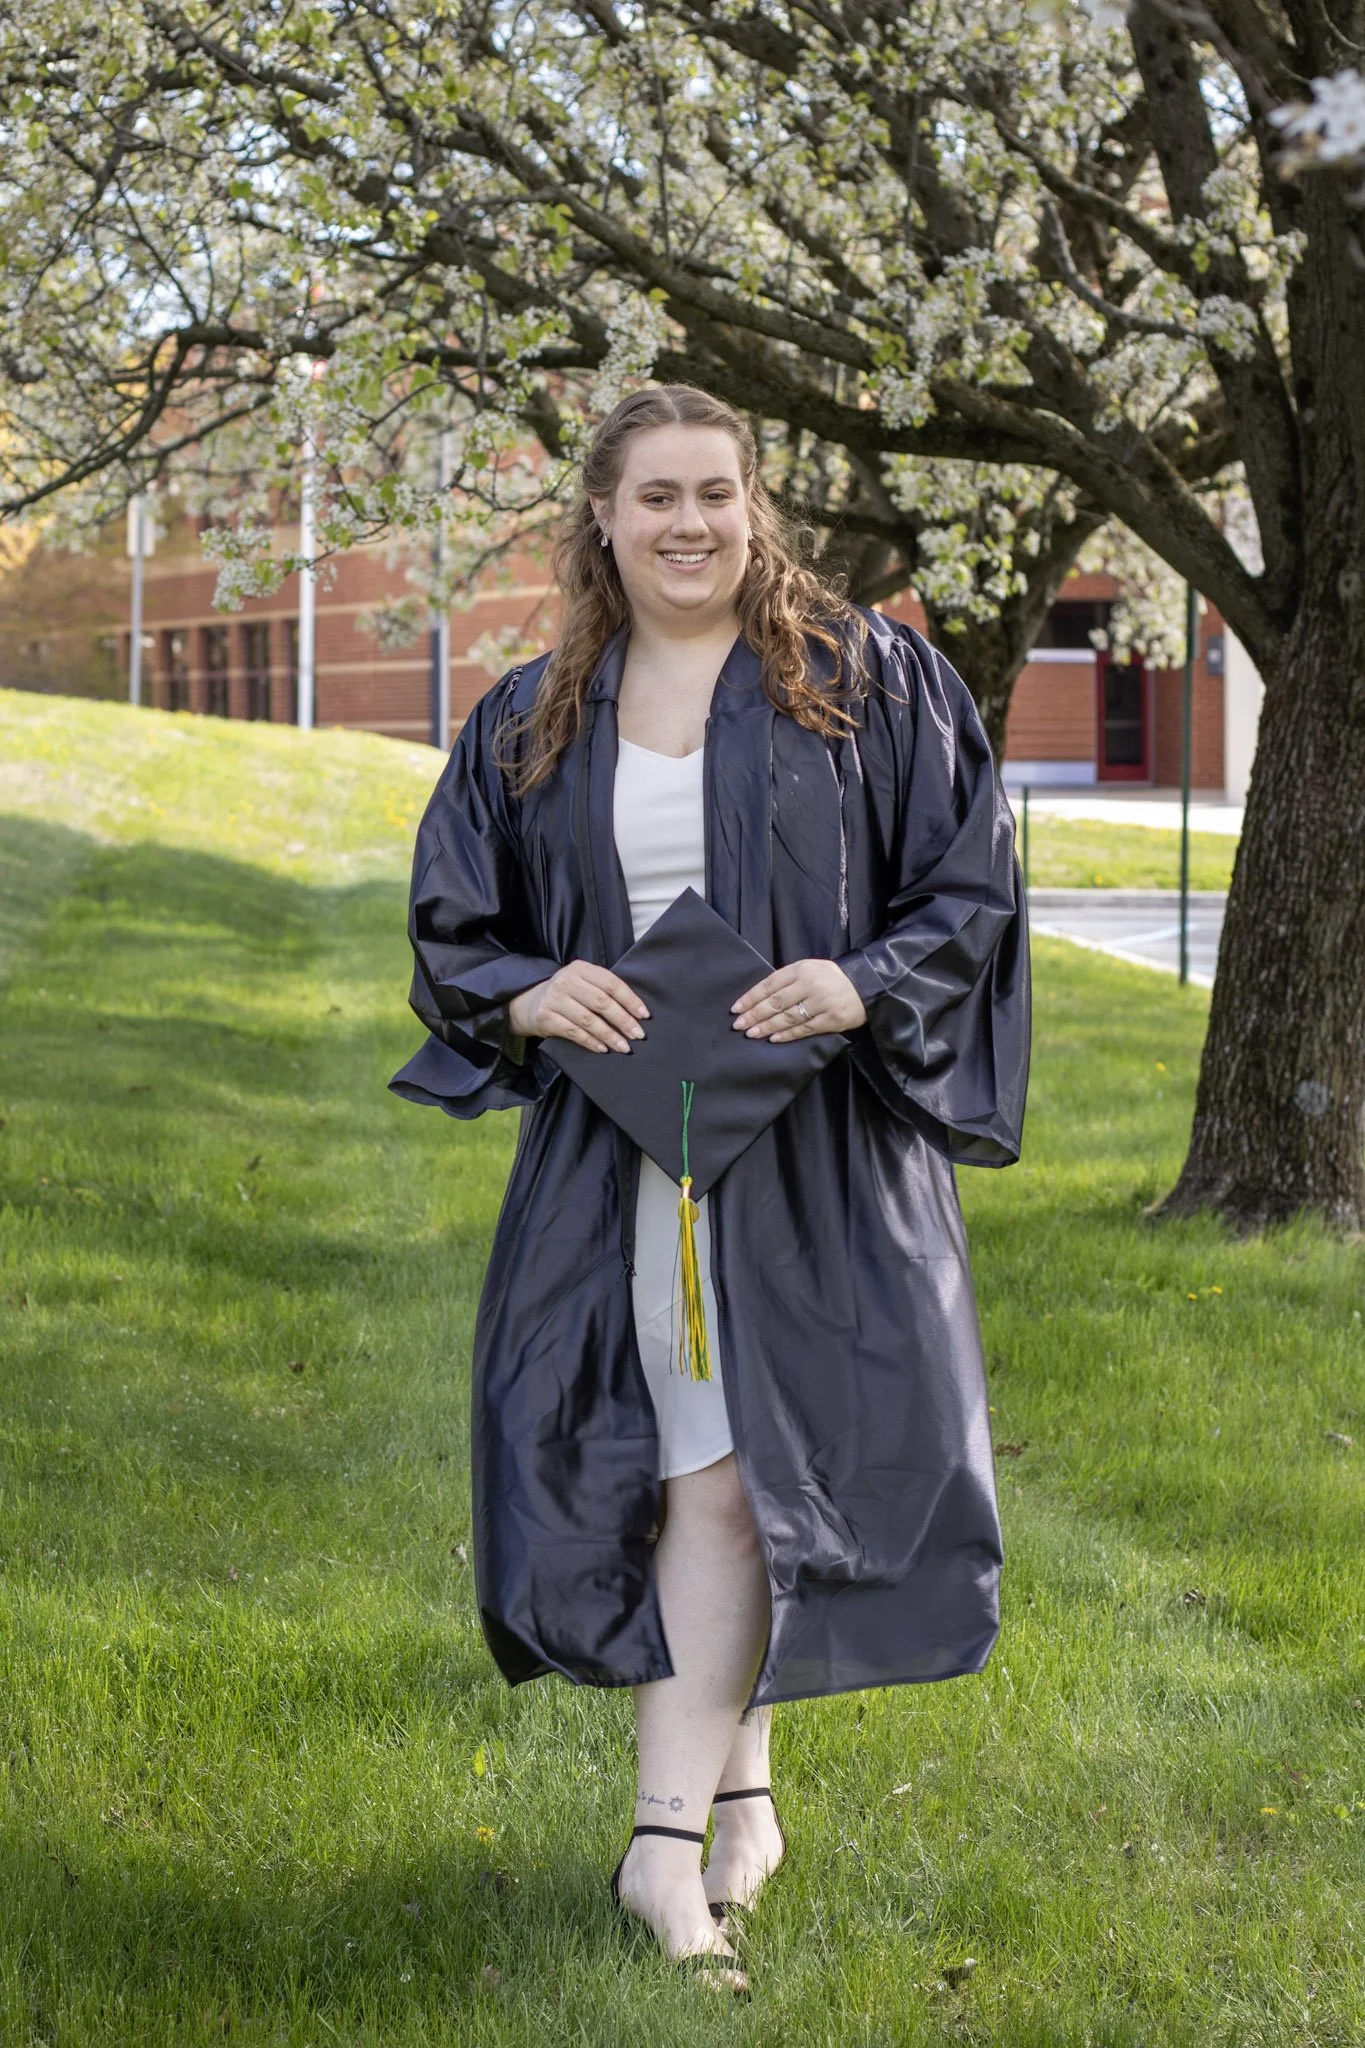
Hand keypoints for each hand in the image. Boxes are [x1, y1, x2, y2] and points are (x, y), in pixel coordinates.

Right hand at [507, 960, 648, 1052]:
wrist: (528, 1004)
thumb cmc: (565, 995)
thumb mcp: (582, 983)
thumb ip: (603, 990)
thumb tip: (636, 1012)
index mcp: (580, 968)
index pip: (611, 983)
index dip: (630, 1000)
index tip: (644, 1015)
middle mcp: (566, 981)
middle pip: (602, 1002)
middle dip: (623, 1020)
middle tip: (638, 1035)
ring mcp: (554, 999)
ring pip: (589, 1020)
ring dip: (610, 1035)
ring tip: (624, 1047)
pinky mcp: (546, 1017)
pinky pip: (574, 1032)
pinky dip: (591, 1042)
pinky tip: (603, 1049)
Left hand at [731, 959, 866, 1040]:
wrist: (866, 984)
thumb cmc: (831, 978)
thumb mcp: (809, 969)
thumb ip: (787, 980)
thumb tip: (760, 998)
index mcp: (801, 969)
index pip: (769, 984)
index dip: (751, 997)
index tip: (736, 1009)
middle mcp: (809, 985)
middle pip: (775, 1002)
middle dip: (754, 1015)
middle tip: (739, 1025)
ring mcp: (820, 1003)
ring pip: (787, 1017)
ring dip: (767, 1026)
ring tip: (752, 1033)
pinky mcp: (830, 1019)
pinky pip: (804, 1029)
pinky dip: (787, 1034)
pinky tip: (773, 1038)